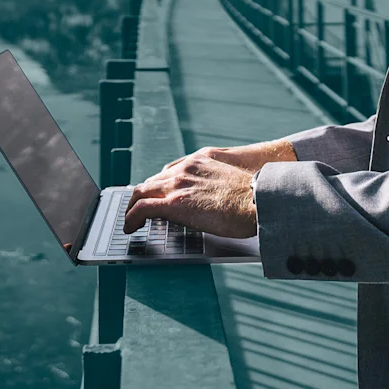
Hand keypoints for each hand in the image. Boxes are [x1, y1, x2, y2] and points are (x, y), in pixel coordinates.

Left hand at [123, 145, 276, 238]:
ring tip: (130, 220)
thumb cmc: (252, 196)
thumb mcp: (228, 181)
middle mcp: (184, 168)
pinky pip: (142, 208)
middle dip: (142, 196)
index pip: (168, 171)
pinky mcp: (174, 203)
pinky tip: (131, 226)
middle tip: (137, 210)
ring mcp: (178, 184)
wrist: (258, 199)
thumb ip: (212, 184)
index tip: (154, 195)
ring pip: (142, 192)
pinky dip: (131, 217)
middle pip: (152, 181)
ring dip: (133, 206)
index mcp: (198, 161)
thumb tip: (210, 200)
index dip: (157, 186)